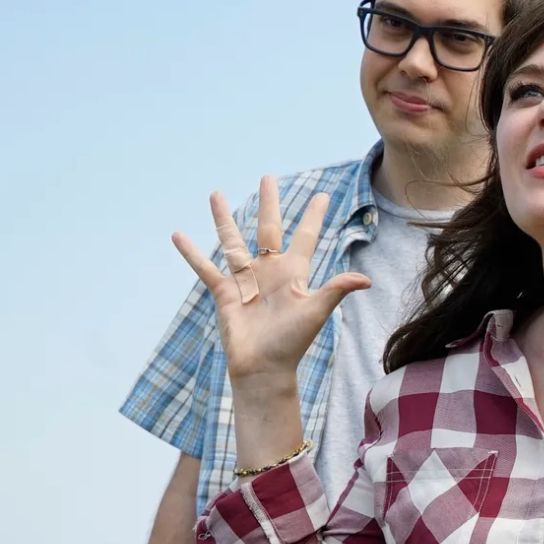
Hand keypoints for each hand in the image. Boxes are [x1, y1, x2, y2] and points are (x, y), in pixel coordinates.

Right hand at [171, 175, 368, 387]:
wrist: (264, 366)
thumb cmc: (292, 341)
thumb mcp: (315, 312)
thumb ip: (335, 290)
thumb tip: (365, 279)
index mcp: (293, 273)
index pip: (305, 237)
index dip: (312, 216)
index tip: (322, 195)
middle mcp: (269, 270)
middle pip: (267, 228)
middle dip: (268, 204)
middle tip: (267, 177)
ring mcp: (245, 279)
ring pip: (232, 241)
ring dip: (223, 218)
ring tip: (215, 194)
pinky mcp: (224, 292)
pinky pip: (205, 268)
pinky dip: (192, 252)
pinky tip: (178, 234)